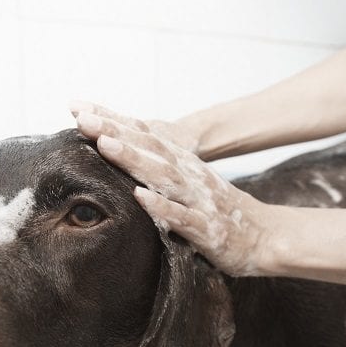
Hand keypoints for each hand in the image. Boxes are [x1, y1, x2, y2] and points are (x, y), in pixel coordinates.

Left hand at [70, 102, 276, 276]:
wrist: (267, 237)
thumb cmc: (220, 213)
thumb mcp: (189, 186)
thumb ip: (160, 173)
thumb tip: (123, 160)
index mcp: (182, 165)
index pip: (144, 136)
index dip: (113, 121)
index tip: (79, 109)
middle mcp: (189, 176)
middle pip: (149, 149)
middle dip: (115, 132)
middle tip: (83, 118)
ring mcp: (199, 201)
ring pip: (164, 176)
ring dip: (134, 160)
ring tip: (106, 145)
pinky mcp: (208, 229)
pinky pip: (182, 217)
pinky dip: (162, 207)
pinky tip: (140, 197)